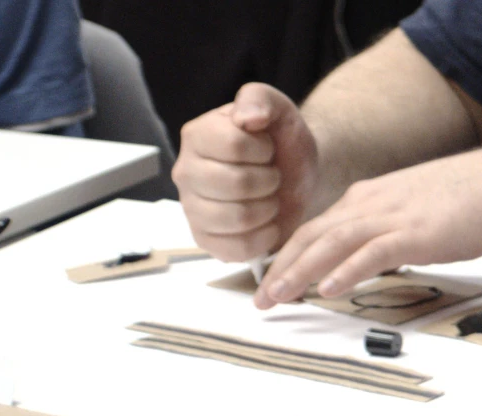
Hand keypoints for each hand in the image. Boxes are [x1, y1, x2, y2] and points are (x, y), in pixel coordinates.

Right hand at [173, 83, 317, 261]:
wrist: (296, 174)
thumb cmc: (281, 140)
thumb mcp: (277, 108)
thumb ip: (260, 100)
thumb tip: (246, 117)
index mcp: (197, 135)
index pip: (232, 145)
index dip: (263, 149)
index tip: (268, 149)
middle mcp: (186, 172)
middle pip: (235, 184)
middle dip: (268, 180)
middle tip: (272, 177)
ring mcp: (192, 209)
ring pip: (238, 218)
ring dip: (268, 209)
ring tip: (270, 198)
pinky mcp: (206, 240)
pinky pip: (237, 249)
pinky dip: (263, 238)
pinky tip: (267, 223)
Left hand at [254, 159, 481, 308]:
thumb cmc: (464, 199)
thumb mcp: (410, 208)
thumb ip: (384, 229)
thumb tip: (370, 256)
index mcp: (369, 199)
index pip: (316, 228)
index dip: (289, 255)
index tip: (273, 279)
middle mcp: (371, 204)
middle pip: (313, 236)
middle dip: (282, 268)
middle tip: (261, 298)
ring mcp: (391, 217)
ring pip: (332, 244)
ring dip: (301, 271)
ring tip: (278, 297)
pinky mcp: (414, 233)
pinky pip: (373, 253)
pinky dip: (347, 271)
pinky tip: (329, 288)